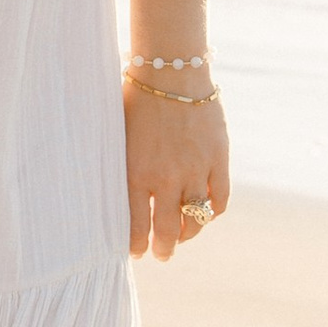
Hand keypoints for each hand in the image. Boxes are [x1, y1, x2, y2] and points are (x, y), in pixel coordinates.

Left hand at [124, 88, 228, 263]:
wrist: (171, 71)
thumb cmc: (134, 99)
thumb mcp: (116, 136)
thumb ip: (118, 167)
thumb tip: (108, 193)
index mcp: (136, 174)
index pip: (135, 226)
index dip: (136, 246)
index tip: (137, 252)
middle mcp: (166, 178)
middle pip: (168, 230)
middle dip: (164, 249)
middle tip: (162, 255)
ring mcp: (195, 170)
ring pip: (196, 219)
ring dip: (189, 234)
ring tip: (183, 236)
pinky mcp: (218, 159)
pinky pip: (219, 199)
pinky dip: (212, 212)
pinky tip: (205, 213)